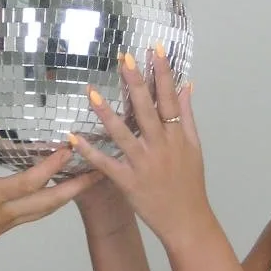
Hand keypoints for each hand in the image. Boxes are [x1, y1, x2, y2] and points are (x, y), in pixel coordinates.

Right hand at [0, 109, 99, 270]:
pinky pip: (39, 213)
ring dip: (72, 194)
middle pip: (50, 201)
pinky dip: (56, 201)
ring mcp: (11, 221)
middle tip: (102, 169)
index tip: (69, 148)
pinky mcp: (10, 225)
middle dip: (77, 186)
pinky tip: (66, 189)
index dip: (50, 167)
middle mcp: (7, 211)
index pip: (27, 182)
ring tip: (93, 177)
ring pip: (48, 209)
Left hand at [68, 49, 211, 248]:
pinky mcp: (129, 182)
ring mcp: (144, 164)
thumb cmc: (190, 183)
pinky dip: (90, 152)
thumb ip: (188, 116)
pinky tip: (75, 137)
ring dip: (106, 113)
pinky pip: (106, 164)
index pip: (170, 99)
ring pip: (123, 134)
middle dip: (135, 83)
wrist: (187, 221)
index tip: (153, 49)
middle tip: (123, 59)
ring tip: (91, 92)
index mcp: (178, 136)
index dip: (162, 73)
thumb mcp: (194, 147)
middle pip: (146, 110)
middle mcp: (161, 147)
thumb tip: (187, 86)